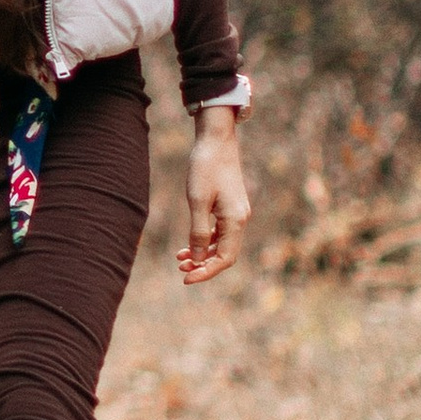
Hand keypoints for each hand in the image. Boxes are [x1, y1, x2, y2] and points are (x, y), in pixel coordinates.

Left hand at [176, 105, 249, 284]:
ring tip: (180, 259)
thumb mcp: (198, 201)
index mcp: (236, 220)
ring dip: (202, 254)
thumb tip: (199, 259)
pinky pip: (220, 232)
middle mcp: (240, 219)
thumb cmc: (205, 168)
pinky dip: (205, 240)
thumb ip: (199, 232)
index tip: (186, 279)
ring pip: (222, 243)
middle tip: (180, 269)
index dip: (207, 272)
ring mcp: (236, 212)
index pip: (225, 258)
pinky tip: (189, 244)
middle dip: (204, 265)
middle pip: (225, 254)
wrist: (216, 140)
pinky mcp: (229, 206)